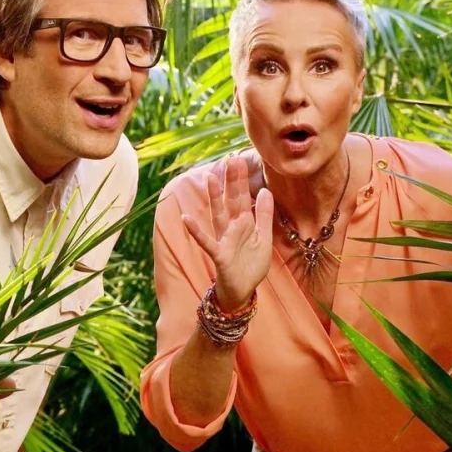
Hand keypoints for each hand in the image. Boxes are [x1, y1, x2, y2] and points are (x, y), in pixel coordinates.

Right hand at [182, 155, 274, 311]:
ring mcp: (224, 240)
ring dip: (214, 197)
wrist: (243, 292)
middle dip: (231, 181)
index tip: (239, 159)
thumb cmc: (251, 266)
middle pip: (231, 201)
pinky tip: (186, 219)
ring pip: (219, 215)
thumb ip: (265, 215)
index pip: (242, 197)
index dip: (241, 180)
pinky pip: (206, 242)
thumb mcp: (264, 238)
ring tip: (209, 177)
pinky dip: (196, 231)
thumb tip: (265, 190)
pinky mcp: (219, 255)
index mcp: (244, 224)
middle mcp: (232, 228)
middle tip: (230, 159)